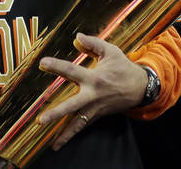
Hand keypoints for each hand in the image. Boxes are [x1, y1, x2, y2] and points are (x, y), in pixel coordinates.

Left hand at [37, 33, 148, 149]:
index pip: (72, 70)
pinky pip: (82, 126)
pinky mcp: (97, 115)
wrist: (140, 87)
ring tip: (52, 144)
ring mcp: (95, 108)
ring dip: (65, 134)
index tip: (43, 63)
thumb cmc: (123, 68)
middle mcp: (93, 95)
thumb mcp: (111, 51)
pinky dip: (71, 135)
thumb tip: (76, 36)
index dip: (57, 66)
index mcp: (95, 77)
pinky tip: (59, 144)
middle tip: (41, 120)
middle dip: (56, 113)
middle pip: (72, 106)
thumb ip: (93, 43)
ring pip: (78, 123)